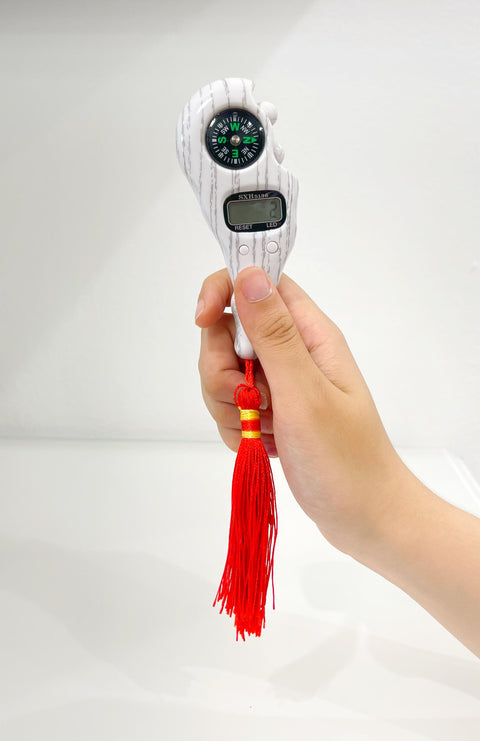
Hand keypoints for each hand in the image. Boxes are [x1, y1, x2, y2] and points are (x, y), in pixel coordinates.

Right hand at [196, 266, 407, 560]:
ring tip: (263, 430)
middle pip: (229, 332)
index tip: (203, 319)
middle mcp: (294, 352)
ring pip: (223, 372)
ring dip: (229, 404)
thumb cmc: (345, 459)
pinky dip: (237, 428)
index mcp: (309, 334)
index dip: (224, 291)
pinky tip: (263, 446)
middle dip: (221, 367)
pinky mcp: (272, 413)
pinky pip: (231, 407)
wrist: (366, 519)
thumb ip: (273, 335)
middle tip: (247, 400)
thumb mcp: (305, 393)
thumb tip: (248, 274)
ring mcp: (281, 384)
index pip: (258, 283)